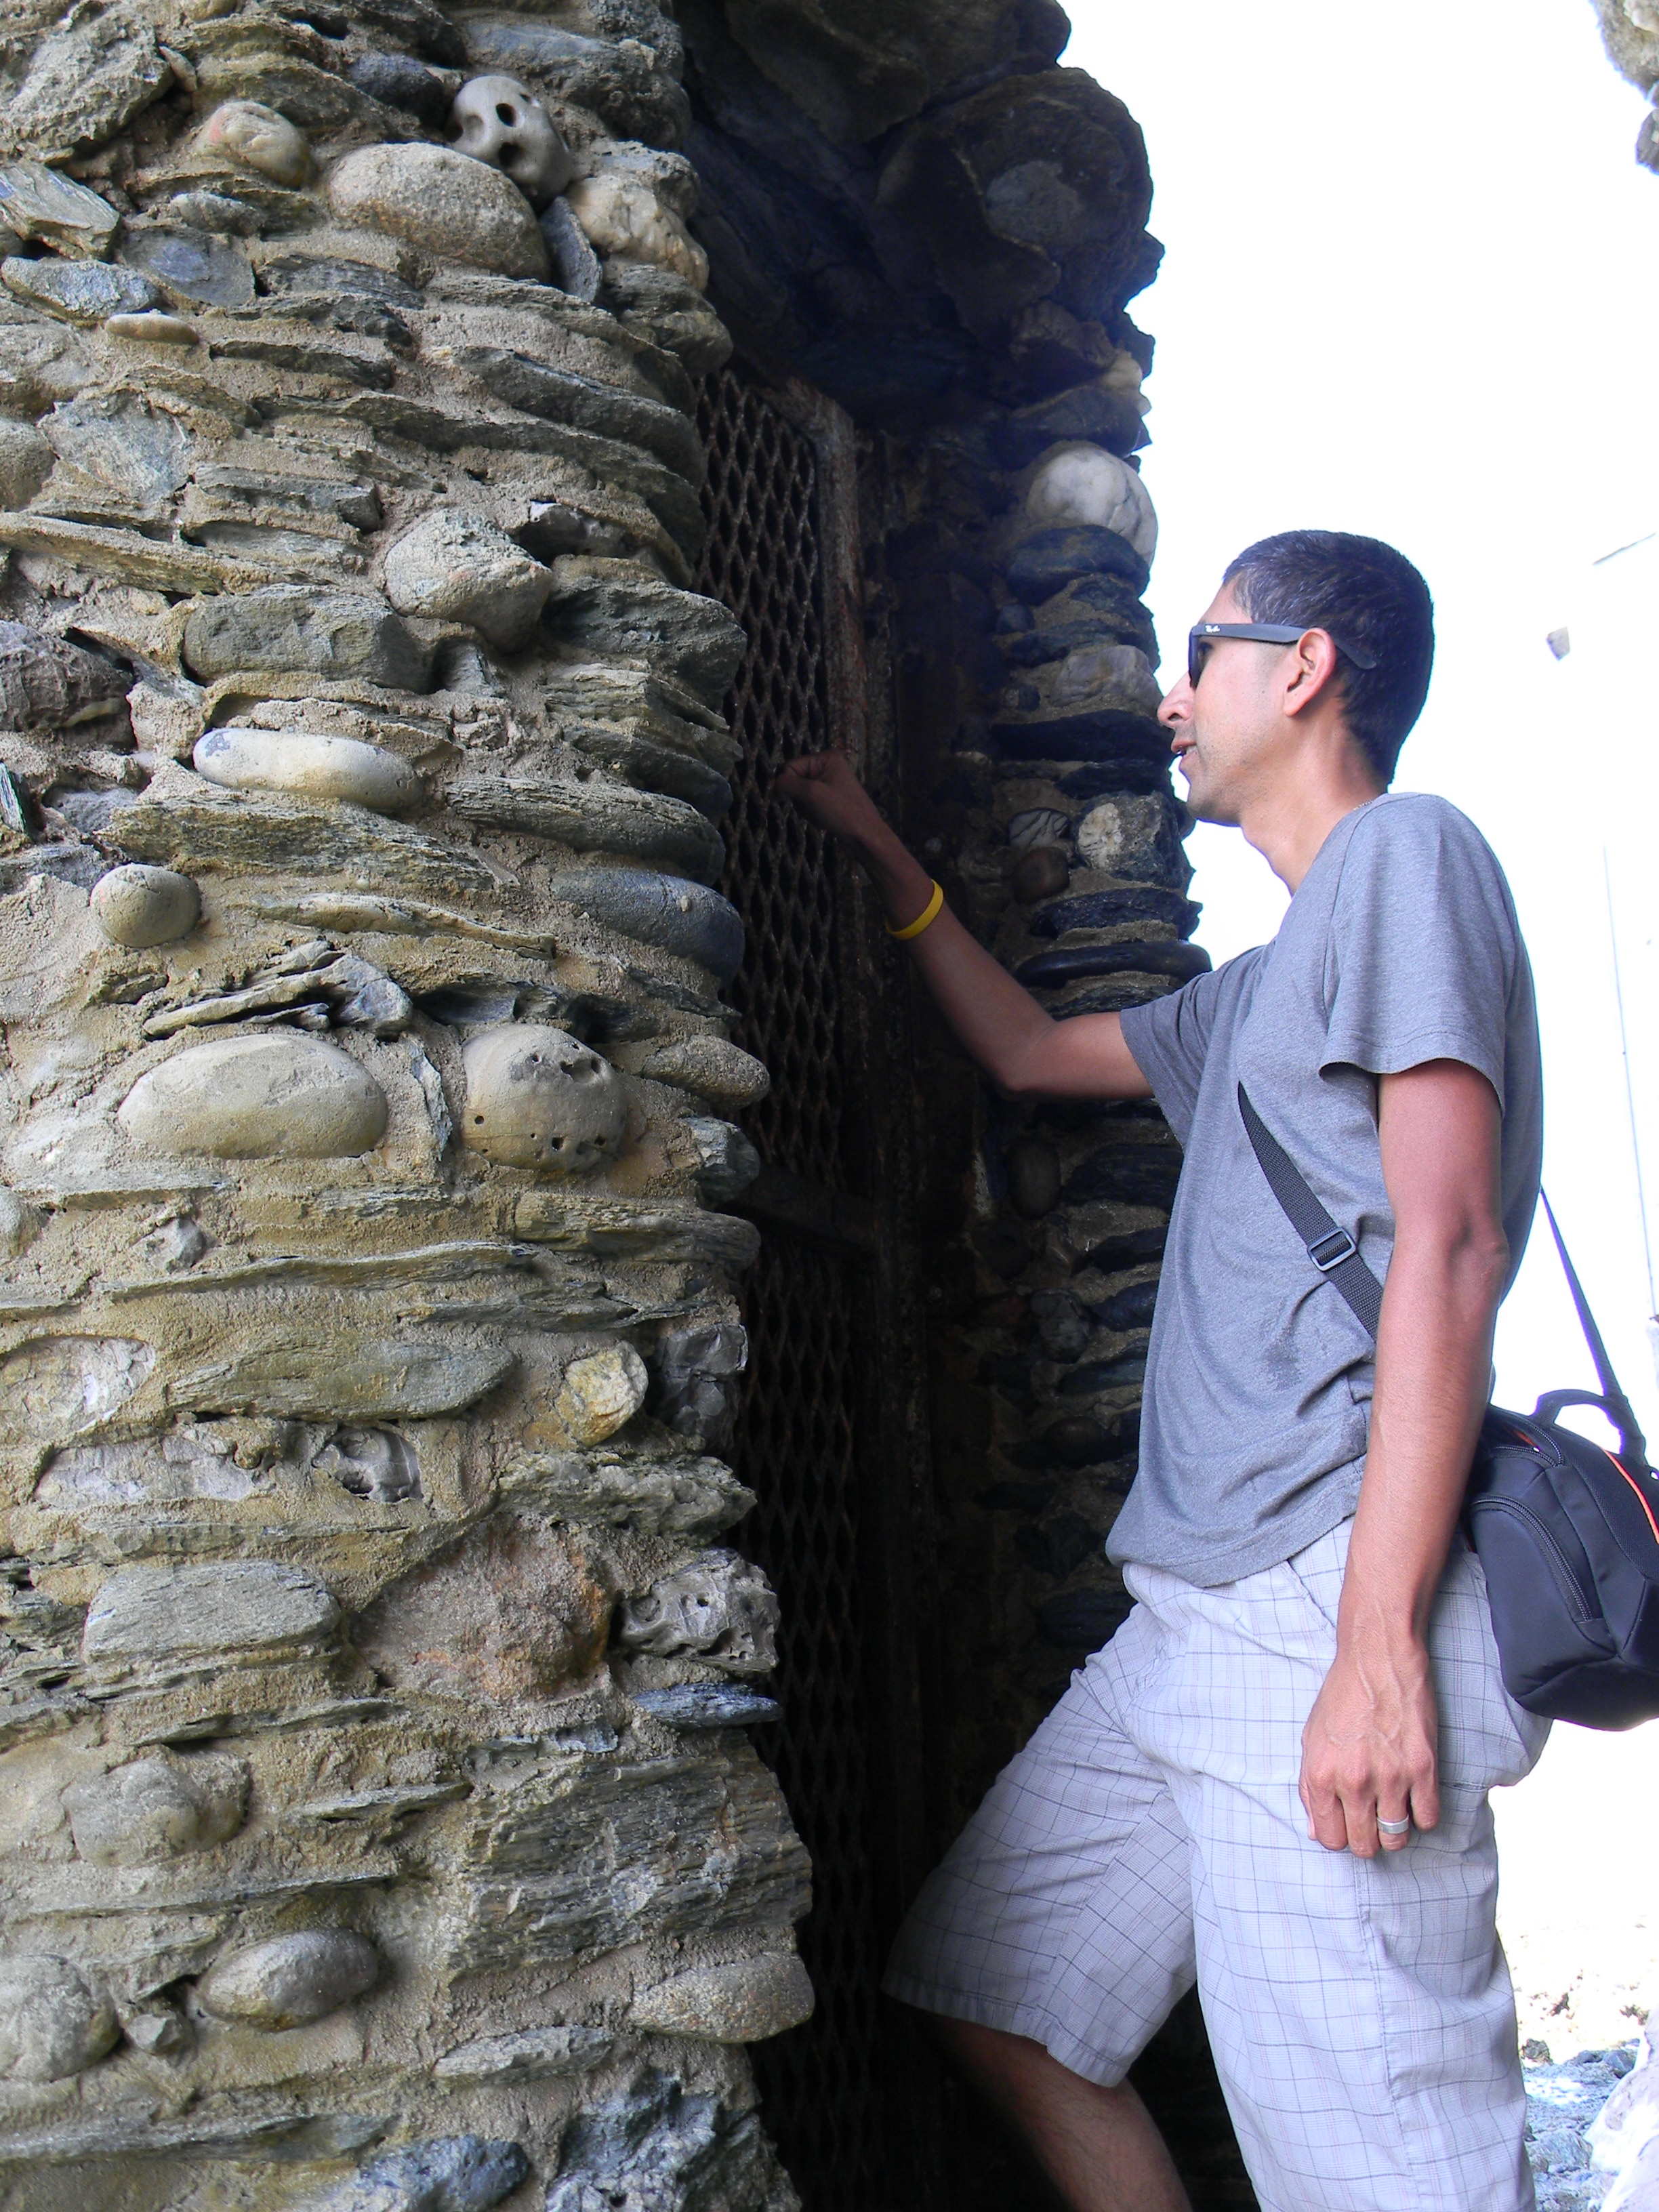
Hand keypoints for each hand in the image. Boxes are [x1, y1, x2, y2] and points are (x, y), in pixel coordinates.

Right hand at [773, 751, 886, 847]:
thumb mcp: (812, 793)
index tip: (799, 799)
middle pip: (795, 781)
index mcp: (826, 758)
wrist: (865, 837)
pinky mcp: (830, 800)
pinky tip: (824, 820)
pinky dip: (812, 814)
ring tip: (822, 815)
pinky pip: (809, 804)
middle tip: (816, 808)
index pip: (790, 766)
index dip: (788, 785)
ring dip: (806, 809)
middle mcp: (828, 767)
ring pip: (800, 795)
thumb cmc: (842, 812)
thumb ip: (787, 785)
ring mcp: (830, 784)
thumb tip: (771, 789)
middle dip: (800, 798)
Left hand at [1299, 1632, 1439, 1855]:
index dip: (1339, 1835)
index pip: (1329, 1839)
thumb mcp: (1312, 1739)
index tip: (1347, 1822)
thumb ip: (1310, 1788)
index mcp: (1321, 1776)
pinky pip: (1428, 1819)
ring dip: (1395, 1828)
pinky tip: (1414, 1795)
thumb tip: (1315, 1831)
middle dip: (1367, 1836)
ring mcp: (1391, 1777)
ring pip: (1397, 1838)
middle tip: (1371, 1815)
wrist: (1378, 1658)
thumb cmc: (1342, 1696)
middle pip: (1365, 1845)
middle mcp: (1354, 1782)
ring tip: (1393, 1805)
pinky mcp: (1424, 1768)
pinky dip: (1422, 1814)